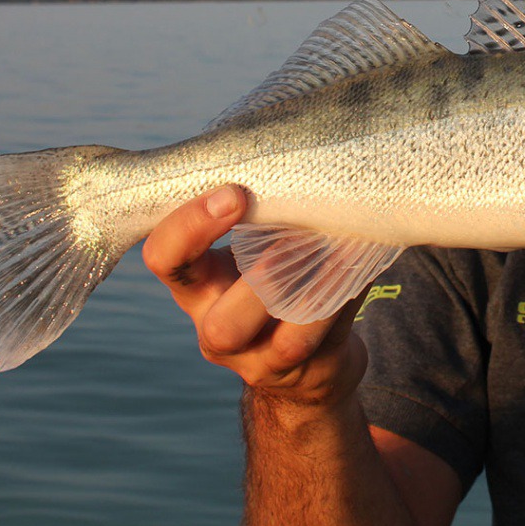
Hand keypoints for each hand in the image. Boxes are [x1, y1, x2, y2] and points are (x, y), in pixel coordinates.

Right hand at [142, 185, 367, 404]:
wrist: (309, 359)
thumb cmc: (274, 280)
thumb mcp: (251, 249)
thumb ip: (257, 213)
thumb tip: (296, 153)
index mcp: (197, 288)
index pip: (165, 259)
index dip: (190, 228)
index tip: (234, 192)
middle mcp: (218, 331)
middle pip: (222, 325)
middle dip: (260, 283)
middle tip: (291, 237)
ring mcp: (265, 361)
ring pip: (286, 342)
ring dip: (317, 290)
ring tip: (336, 249)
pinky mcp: (310, 371)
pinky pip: (330, 338)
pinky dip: (344, 297)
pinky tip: (359, 263)